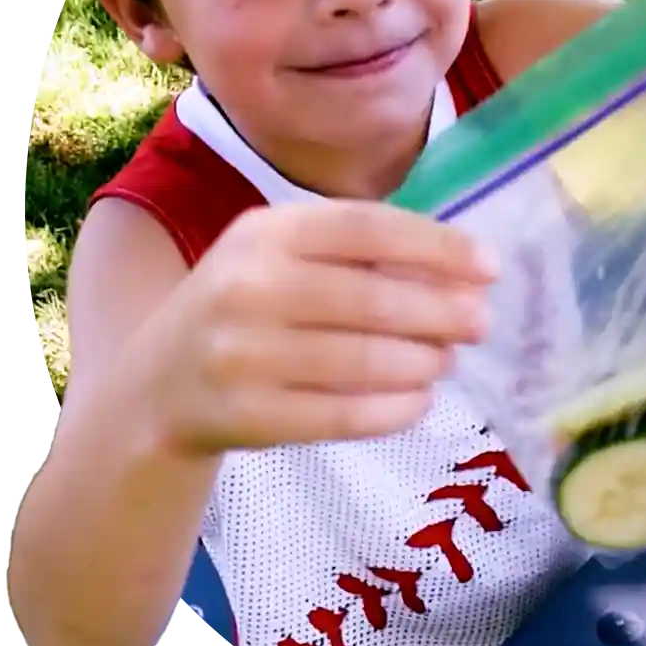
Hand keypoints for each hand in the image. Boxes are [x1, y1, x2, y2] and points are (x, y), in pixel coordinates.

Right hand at [139, 201, 498, 455]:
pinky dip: (394, 409)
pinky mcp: (244, 417)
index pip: (368, 228)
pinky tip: (419, 401)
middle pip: (373, 298)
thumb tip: (462, 272)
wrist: (154, 387)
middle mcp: (248, 286)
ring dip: (424, 362)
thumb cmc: (243, 308)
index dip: (437, 246)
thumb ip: (357, 255)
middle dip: (442, 312)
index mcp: (265, 232)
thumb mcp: (281, 258)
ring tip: (447, 360)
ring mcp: (240, 355)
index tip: (490, 267)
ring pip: (364, 361)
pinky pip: (342, 416)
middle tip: (481, 323)